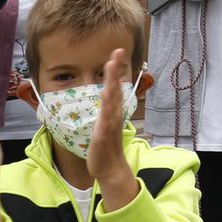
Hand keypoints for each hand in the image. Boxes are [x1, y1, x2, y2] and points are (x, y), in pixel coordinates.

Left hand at [87, 48, 140, 208]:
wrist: (111, 169)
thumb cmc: (105, 147)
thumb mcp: (104, 123)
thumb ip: (106, 109)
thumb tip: (106, 94)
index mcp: (112, 111)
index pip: (114, 86)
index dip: (115, 69)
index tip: (117, 52)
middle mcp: (113, 114)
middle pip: (115, 88)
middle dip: (116, 70)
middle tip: (118, 52)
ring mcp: (109, 124)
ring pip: (111, 100)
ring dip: (111, 83)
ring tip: (111, 67)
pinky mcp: (103, 136)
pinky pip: (105, 120)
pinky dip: (106, 109)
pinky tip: (106, 97)